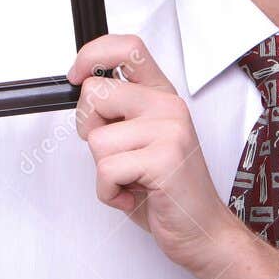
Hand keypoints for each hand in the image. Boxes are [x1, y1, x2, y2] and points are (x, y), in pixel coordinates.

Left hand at [67, 35, 278, 278]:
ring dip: (103, 171)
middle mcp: (168, 107)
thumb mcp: (141, 141)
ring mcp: (169, 131)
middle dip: (88, 128)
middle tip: (113, 153)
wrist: (201, 230)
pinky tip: (134, 195)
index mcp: (162, 96)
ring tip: (131, 180)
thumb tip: (82, 91)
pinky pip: (106, 170)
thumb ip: (118, 114)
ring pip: (97, 140)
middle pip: (95, 93)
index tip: (76, 74)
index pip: (129, 48)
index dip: (93, 54)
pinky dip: (109, 192)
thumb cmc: (167, 190)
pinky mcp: (165, 159)